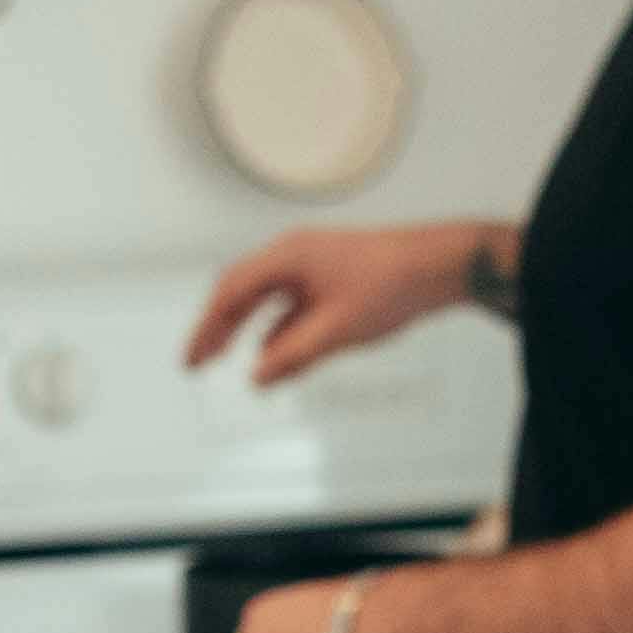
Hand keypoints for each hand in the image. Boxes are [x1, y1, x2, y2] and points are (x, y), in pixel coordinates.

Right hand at [184, 220, 495, 387]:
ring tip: (228, 358)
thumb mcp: (335, 329)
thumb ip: (292, 355)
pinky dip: (278, 330)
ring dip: (247, 330)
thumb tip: (257, 376)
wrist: (440, 267)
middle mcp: (295, 256)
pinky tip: (273, 354)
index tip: (192, 358)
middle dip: (219, 328)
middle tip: (199, 361)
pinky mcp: (330, 280)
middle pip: (242, 293)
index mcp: (288, 257)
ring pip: (267, 300)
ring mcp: (313, 267)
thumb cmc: (392, 284)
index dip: (207, 328)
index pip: (231, 292)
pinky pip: (292, 306)